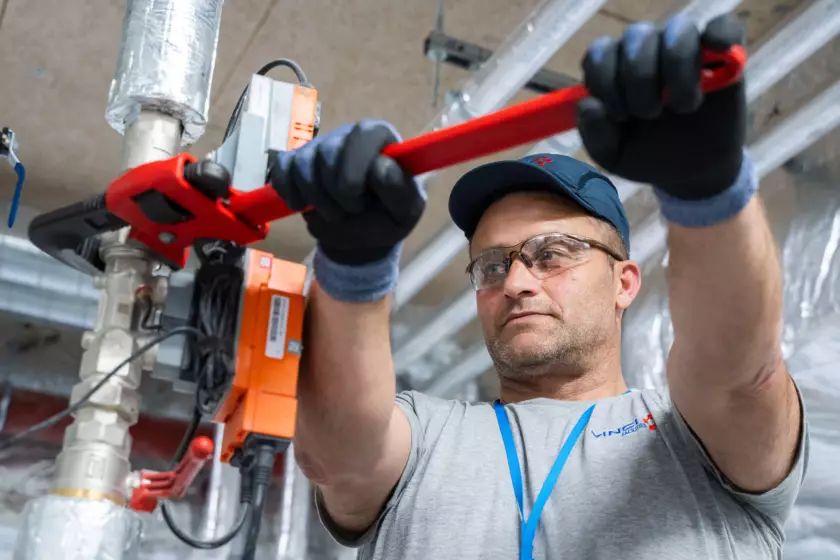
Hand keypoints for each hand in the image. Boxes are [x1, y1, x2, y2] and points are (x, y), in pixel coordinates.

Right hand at [269, 120, 424, 264]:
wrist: (358, 236)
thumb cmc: (386, 218)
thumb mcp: (406, 211)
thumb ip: (402, 189)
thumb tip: (382, 166)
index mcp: (381, 140)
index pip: (366, 134)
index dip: (358, 168)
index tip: (361, 199)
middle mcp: (349, 136)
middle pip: (329, 151)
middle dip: (336, 190)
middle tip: (350, 210)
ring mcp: (320, 147)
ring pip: (305, 162)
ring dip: (316, 198)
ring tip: (333, 213)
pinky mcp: (296, 161)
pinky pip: (283, 167)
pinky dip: (289, 191)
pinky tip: (301, 205)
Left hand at [577, 13, 746, 199]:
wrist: (692, 172)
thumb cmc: (648, 154)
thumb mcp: (613, 154)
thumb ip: (594, 133)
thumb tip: (590, 103)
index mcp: (615, 69)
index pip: (601, 52)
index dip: (605, 80)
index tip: (618, 113)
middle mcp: (648, 51)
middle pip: (637, 36)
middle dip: (640, 78)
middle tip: (649, 114)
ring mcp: (685, 49)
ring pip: (678, 29)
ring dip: (677, 68)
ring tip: (683, 107)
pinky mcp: (723, 55)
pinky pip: (723, 25)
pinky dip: (721, 36)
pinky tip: (719, 57)